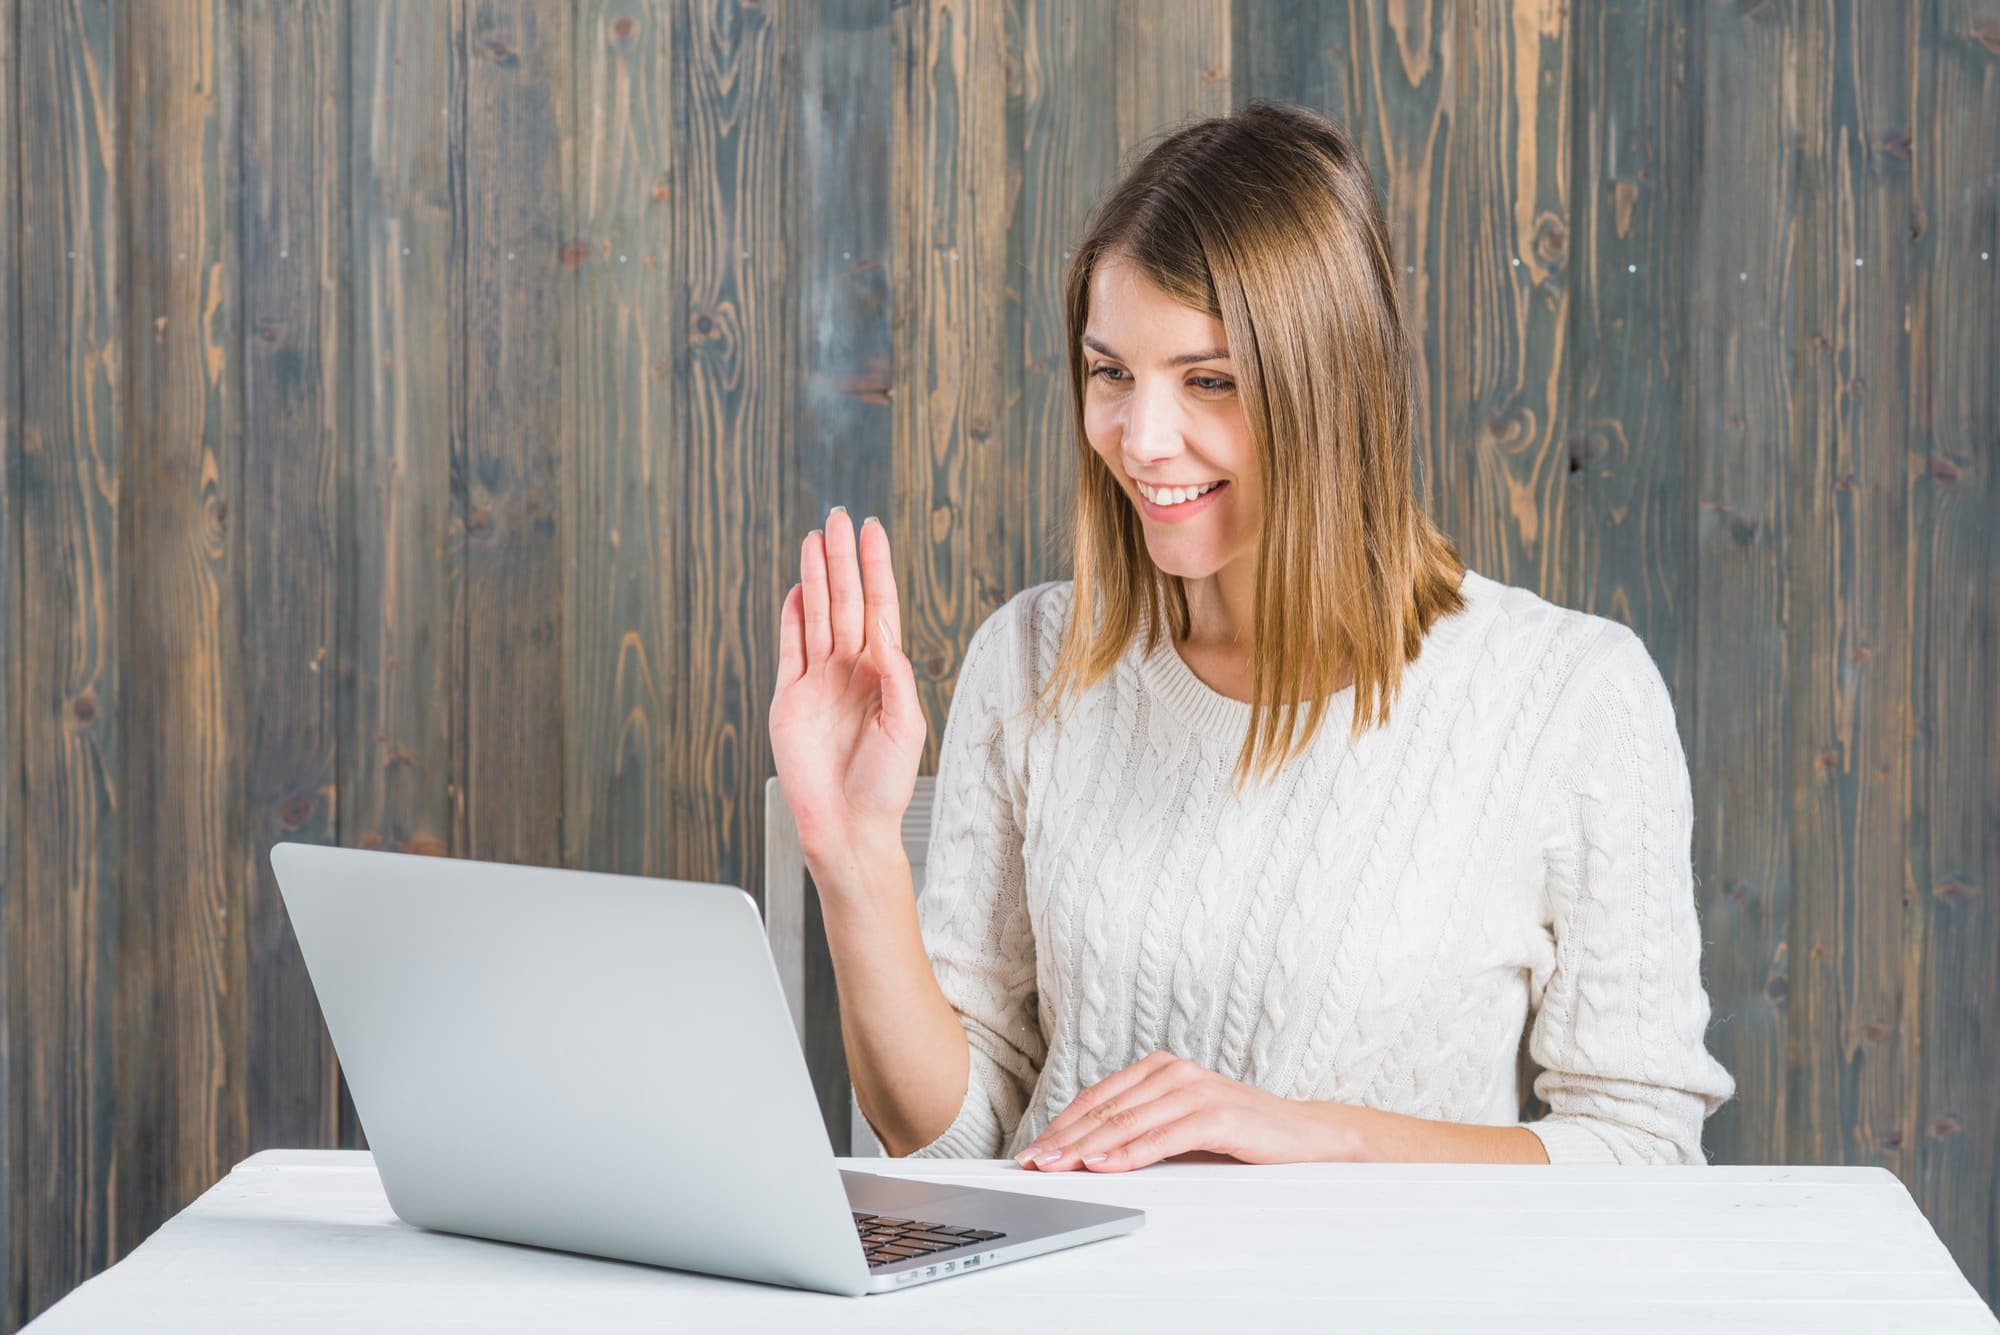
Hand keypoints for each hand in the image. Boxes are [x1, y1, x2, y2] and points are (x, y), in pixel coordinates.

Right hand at [769, 508, 926, 877]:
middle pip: (846, 601)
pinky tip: (797, 589)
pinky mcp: (790, 698)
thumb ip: (895, 675)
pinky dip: (792, 617)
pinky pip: (790, 647)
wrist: (847, 826)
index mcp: (884, 673)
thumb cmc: (884, 786)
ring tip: (815, 539)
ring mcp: (819, 681)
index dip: (876, 569)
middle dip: (843, 559)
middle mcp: (852, 670)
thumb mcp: (906, 726)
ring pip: (818, 615)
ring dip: (816, 577)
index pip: (880, 607)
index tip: (873, 532)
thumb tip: (885, 630)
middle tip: (839, 517)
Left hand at [1013, 1050, 1361, 1172]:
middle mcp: (1173, 1072)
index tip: (1033, 1149)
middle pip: (1106, 1109)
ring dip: (1088, 1147)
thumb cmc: (1238, 1133)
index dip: (1062, 1124)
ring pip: (1127, 1122)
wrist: (1304, 1135)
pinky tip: (1105, 1166)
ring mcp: (1195, 1090)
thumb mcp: (1180, 1126)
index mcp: (1159, 1068)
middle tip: (1033, 1162)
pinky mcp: (1215, 1114)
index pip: (1097, 1097)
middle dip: (1065, 1138)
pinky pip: (1163, 1136)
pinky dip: (1130, 1153)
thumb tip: (1085, 1153)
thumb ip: (1140, 1129)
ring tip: (1058, 1165)